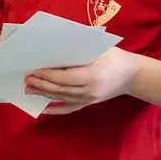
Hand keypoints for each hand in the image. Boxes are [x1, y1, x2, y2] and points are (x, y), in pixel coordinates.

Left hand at [25, 47, 140, 114]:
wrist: (133, 75)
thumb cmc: (115, 57)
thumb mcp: (100, 49)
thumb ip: (79, 53)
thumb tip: (54, 53)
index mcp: (93, 75)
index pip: (65, 77)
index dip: (48, 76)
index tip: (35, 72)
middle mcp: (90, 90)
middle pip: (61, 89)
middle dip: (42, 85)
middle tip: (27, 81)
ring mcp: (90, 99)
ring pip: (62, 98)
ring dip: (44, 95)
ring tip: (29, 90)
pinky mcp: (89, 103)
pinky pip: (70, 108)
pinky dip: (56, 110)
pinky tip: (44, 110)